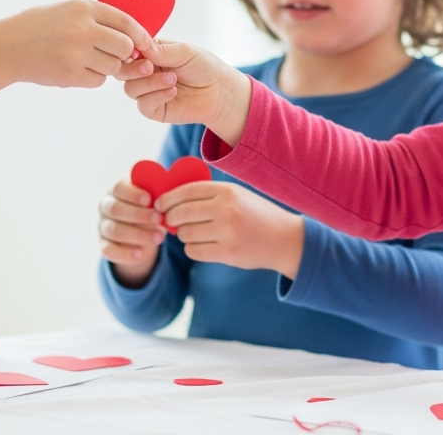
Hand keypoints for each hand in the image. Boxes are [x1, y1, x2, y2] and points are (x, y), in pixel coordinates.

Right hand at [0, 0, 151, 87]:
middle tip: (110, 55)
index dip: (140, 35)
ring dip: (107, 67)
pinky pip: (98, 81)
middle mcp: (82, 28)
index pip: (126, 22)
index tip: (145, 44)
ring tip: (87, 61)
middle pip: (125, 47)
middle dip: (123, 54)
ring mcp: (76, 52)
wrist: (8, 47)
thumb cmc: (40, 27)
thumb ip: (97, 19)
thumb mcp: (68, 11)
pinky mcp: (70, 74)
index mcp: (83, 8)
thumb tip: (134, 36)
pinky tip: (76, 70)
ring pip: (113, 66)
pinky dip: (92, 78)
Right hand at [98, 180, 165, 287]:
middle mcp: (105, 206)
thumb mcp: (152, 199)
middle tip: (159, 219)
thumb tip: (170, 193)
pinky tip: (142, 253)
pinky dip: (126, 253)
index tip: (149, 199)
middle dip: (137, 214)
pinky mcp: (103, 245)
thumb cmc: (148, 208)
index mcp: (115, 190)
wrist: (139, 231)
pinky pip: (109, 251)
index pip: (118, 188)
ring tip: (159, 237)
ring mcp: (102, 226)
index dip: (132, 194)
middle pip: (114, 209)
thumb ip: (156, 194)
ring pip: (113, 230)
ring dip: (137, 234)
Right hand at [119, 41, 251, 144]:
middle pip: (121, 72)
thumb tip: (140, 47)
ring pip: (130, 89)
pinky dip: (157, 97)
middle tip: (150, 67)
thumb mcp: (184, 52)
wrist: (219, 91)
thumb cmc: (203, 67)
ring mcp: (148, 91)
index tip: (139, 50)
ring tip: (172, 79)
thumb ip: (162, 50)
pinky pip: (143, 105)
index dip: (129, 51)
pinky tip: (173, 91)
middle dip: (132, 69)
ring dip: (150, 83)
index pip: (128, 51)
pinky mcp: (154, 109)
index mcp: (149, 53)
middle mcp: (145, 72)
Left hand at [156, 182, 304, 278]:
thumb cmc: (254, 214)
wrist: (284, 239)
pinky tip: (202, 245)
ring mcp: (227, 231)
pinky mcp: (228, 253)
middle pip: (180, 212)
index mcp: (227, 190)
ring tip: (194, 233)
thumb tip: (169, 200)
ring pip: (185, 233)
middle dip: (170, 218)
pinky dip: (193, 248)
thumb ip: (207, 194)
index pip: (186, 190)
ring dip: (183, 234)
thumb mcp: (236, 195)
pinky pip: (193, 250)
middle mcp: (226, 209)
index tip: (159, 204)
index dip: (167, 198)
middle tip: (170, 221)